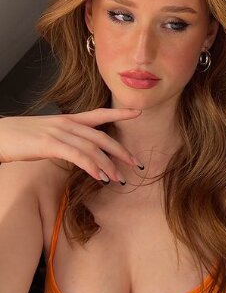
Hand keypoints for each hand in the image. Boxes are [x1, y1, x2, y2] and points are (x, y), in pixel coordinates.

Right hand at [0, 108, 143, 182]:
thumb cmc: (20, 138)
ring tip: (119, 179)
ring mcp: (59, 132)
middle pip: (101, 136)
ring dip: (108, 165)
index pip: (99, 114)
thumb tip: (80, 152)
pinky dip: (92, 167)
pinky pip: (78, 156)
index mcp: (68, 119)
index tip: (137, 113)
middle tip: (135, 164)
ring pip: (92, 149)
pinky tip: (100, 177)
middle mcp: (67, 123)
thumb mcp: (47, 134)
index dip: (119, 113)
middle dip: (121, 151)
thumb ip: (66, 139)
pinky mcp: (50, 144)